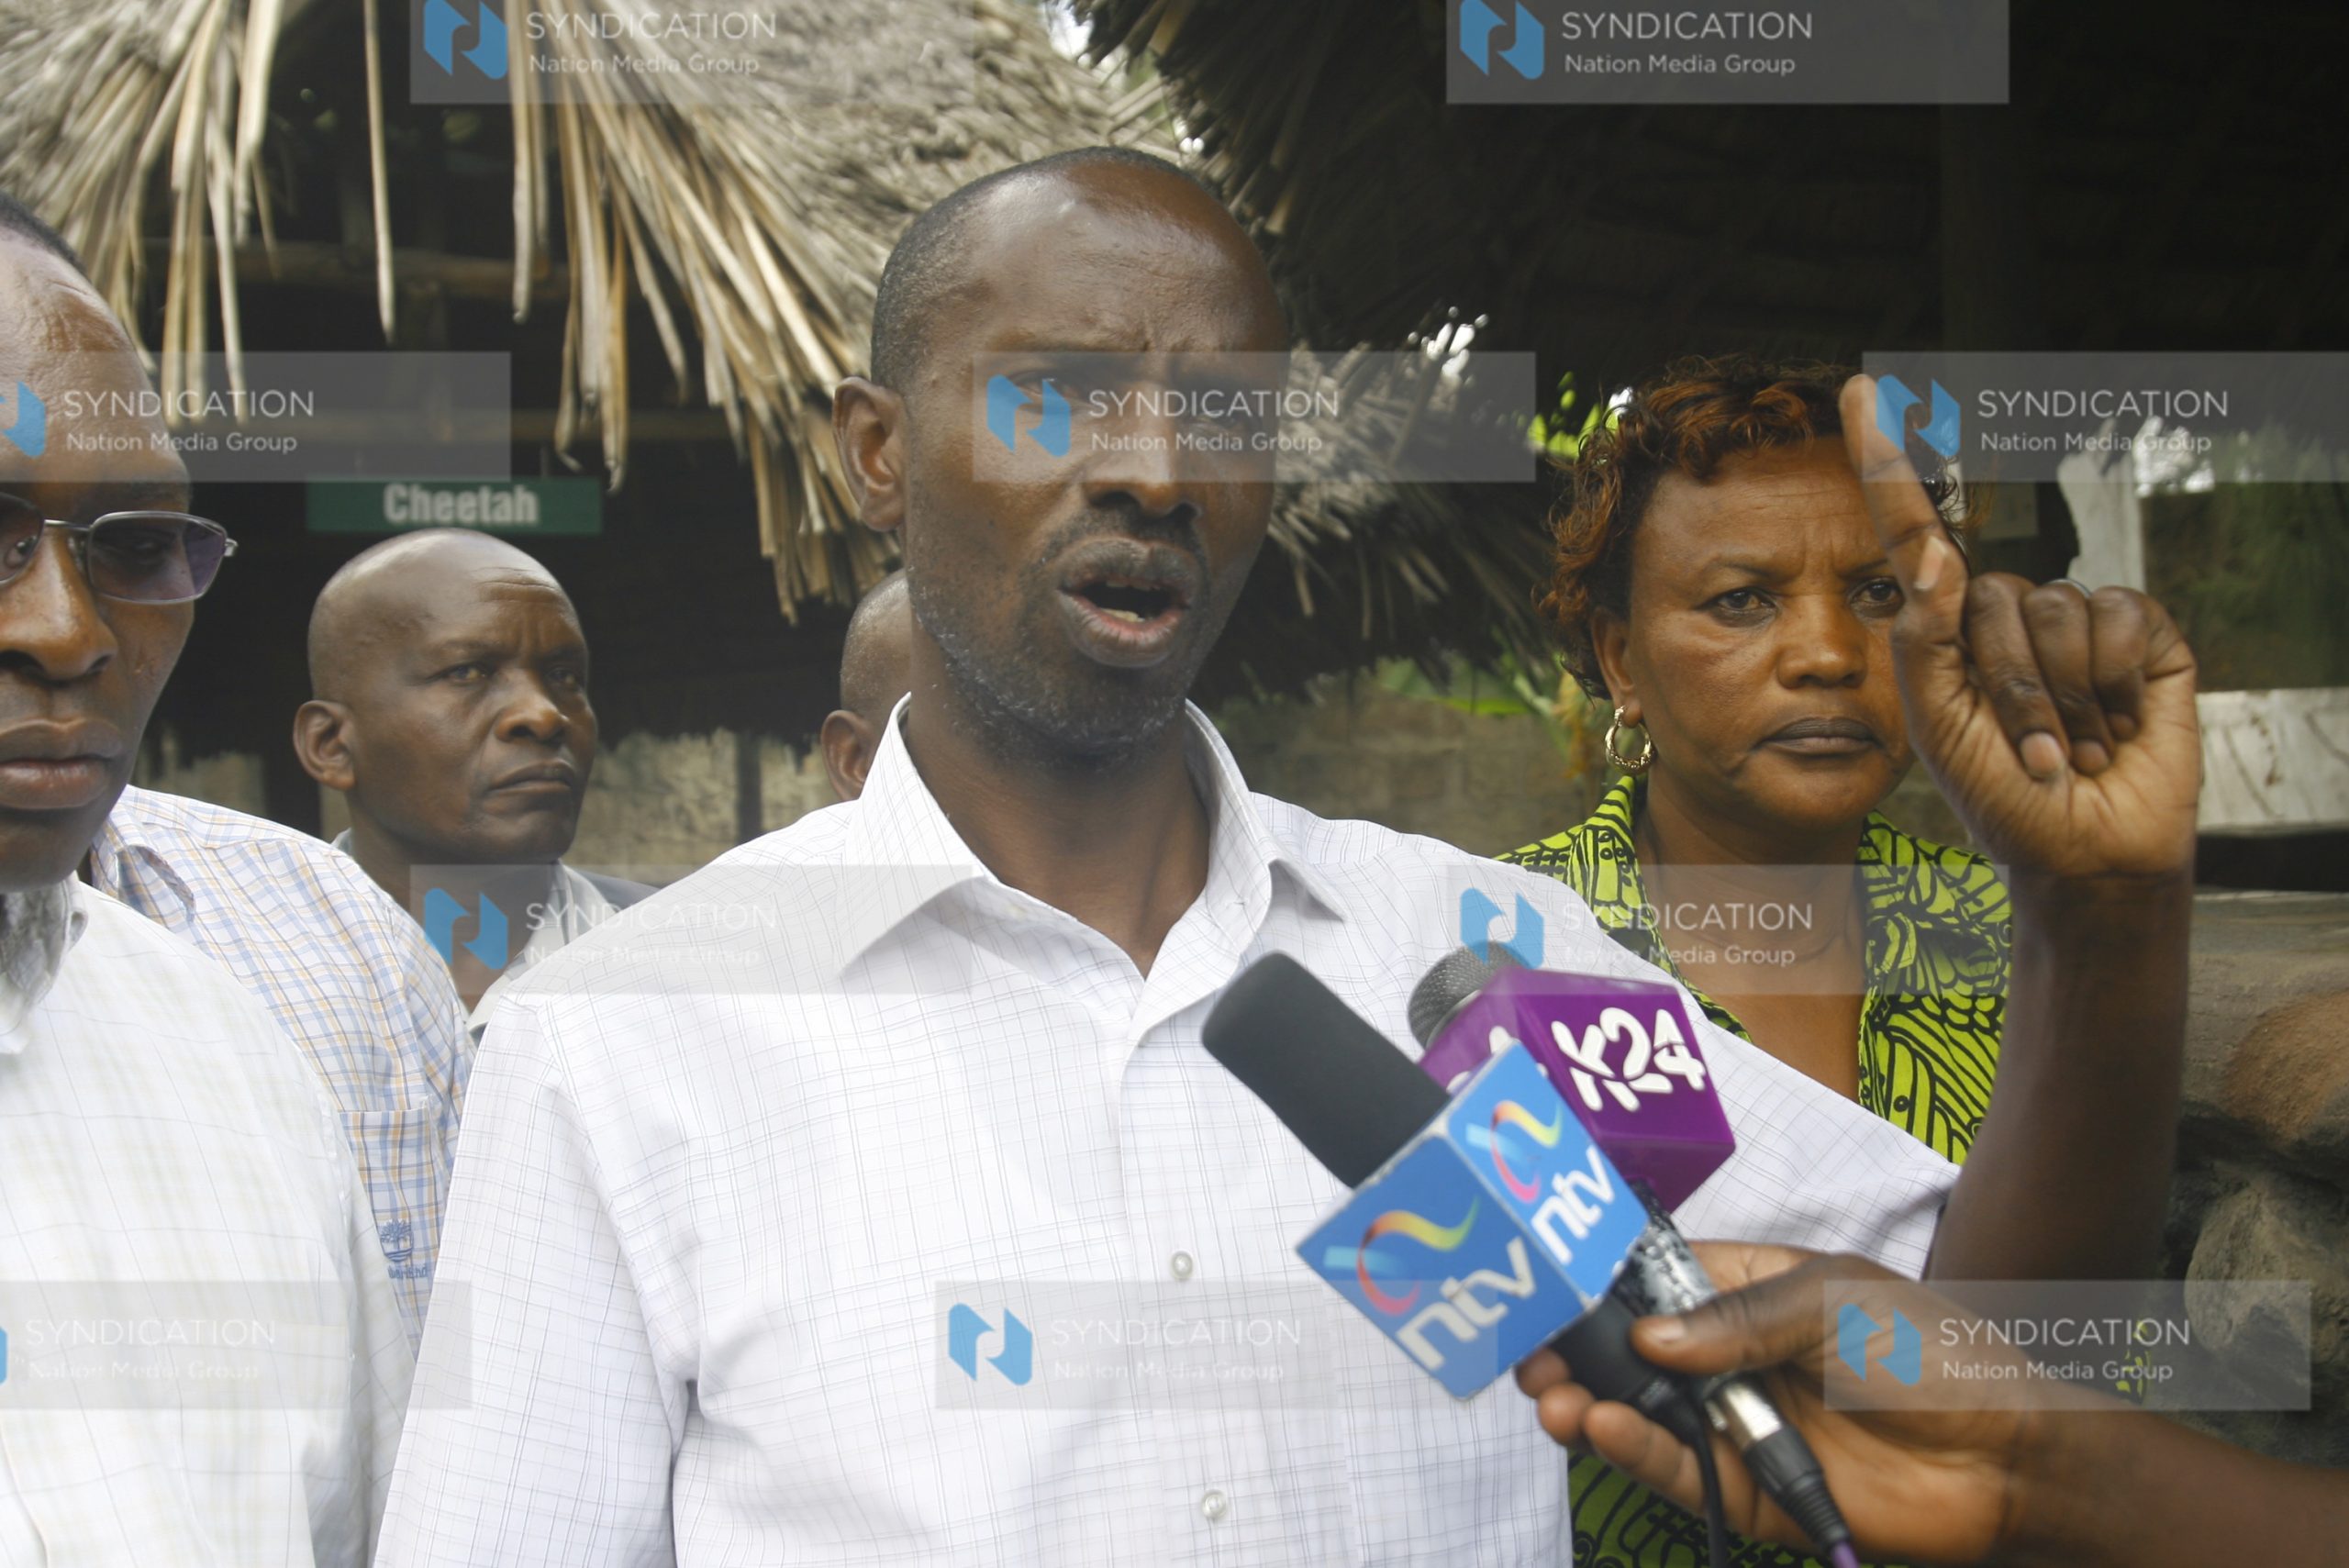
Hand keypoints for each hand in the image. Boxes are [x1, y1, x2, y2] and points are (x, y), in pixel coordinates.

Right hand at [1515, 1242, 2057, 1566]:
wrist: (2010, 1456)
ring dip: (1589, 1406)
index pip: (1654, 1279)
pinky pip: (1680, 1470)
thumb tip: (1648, 1338)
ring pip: (1642, 1415)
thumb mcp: (1833, 1302)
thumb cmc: (1932, 1353)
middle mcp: (1731, 1359)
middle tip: (1531, 1358)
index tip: (1544, 1285)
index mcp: (1748, 1292)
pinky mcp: (1750, 1488)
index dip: (1598, 1282)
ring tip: (1556, 1400)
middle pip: (1631, 1354)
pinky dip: (1636, 1452)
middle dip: (1576, 1353)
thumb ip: (1736, 1319)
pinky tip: (1604, 1428)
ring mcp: (1737, 1425)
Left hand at [1837, 376, 2199, 883]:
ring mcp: (2076, 618)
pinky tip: (2112, 726)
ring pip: (2054, 608)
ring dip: (2056, 696)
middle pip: (1991, 595)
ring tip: (2064, 747)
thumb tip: (1932, 550)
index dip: (1887, 459)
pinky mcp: (2141, 631)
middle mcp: (2009, 610)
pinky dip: (2110, 680)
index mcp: (1948, 628)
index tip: (1859, 388)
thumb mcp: (1938, 725)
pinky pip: (2116, 613)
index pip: (1912, 528)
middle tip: (2022, 748)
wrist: (2082, 853)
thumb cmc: (2000, 796)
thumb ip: (1925, 639)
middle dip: (2005, 683)